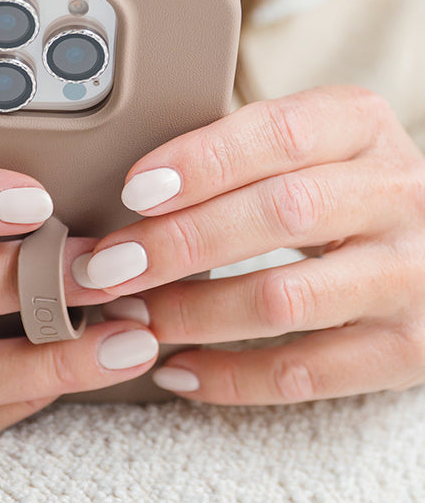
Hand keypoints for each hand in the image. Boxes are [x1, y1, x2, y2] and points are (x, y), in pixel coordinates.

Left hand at [74, 86, 424, 403]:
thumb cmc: (342, 184)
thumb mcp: (313, 142)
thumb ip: (242, 152)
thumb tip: (135, 193)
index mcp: (362, 126)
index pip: (279, 133)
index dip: (202, 162)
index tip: (134, 191)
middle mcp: (398, 194)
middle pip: (280, 214)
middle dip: (179, 243)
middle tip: (108, 265)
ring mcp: (409, 275)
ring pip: (286, 299)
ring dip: (193, 312)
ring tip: (132, 315)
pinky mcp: (408, 349)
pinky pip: (306, 372)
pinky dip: (230, 377)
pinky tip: (177, 367)